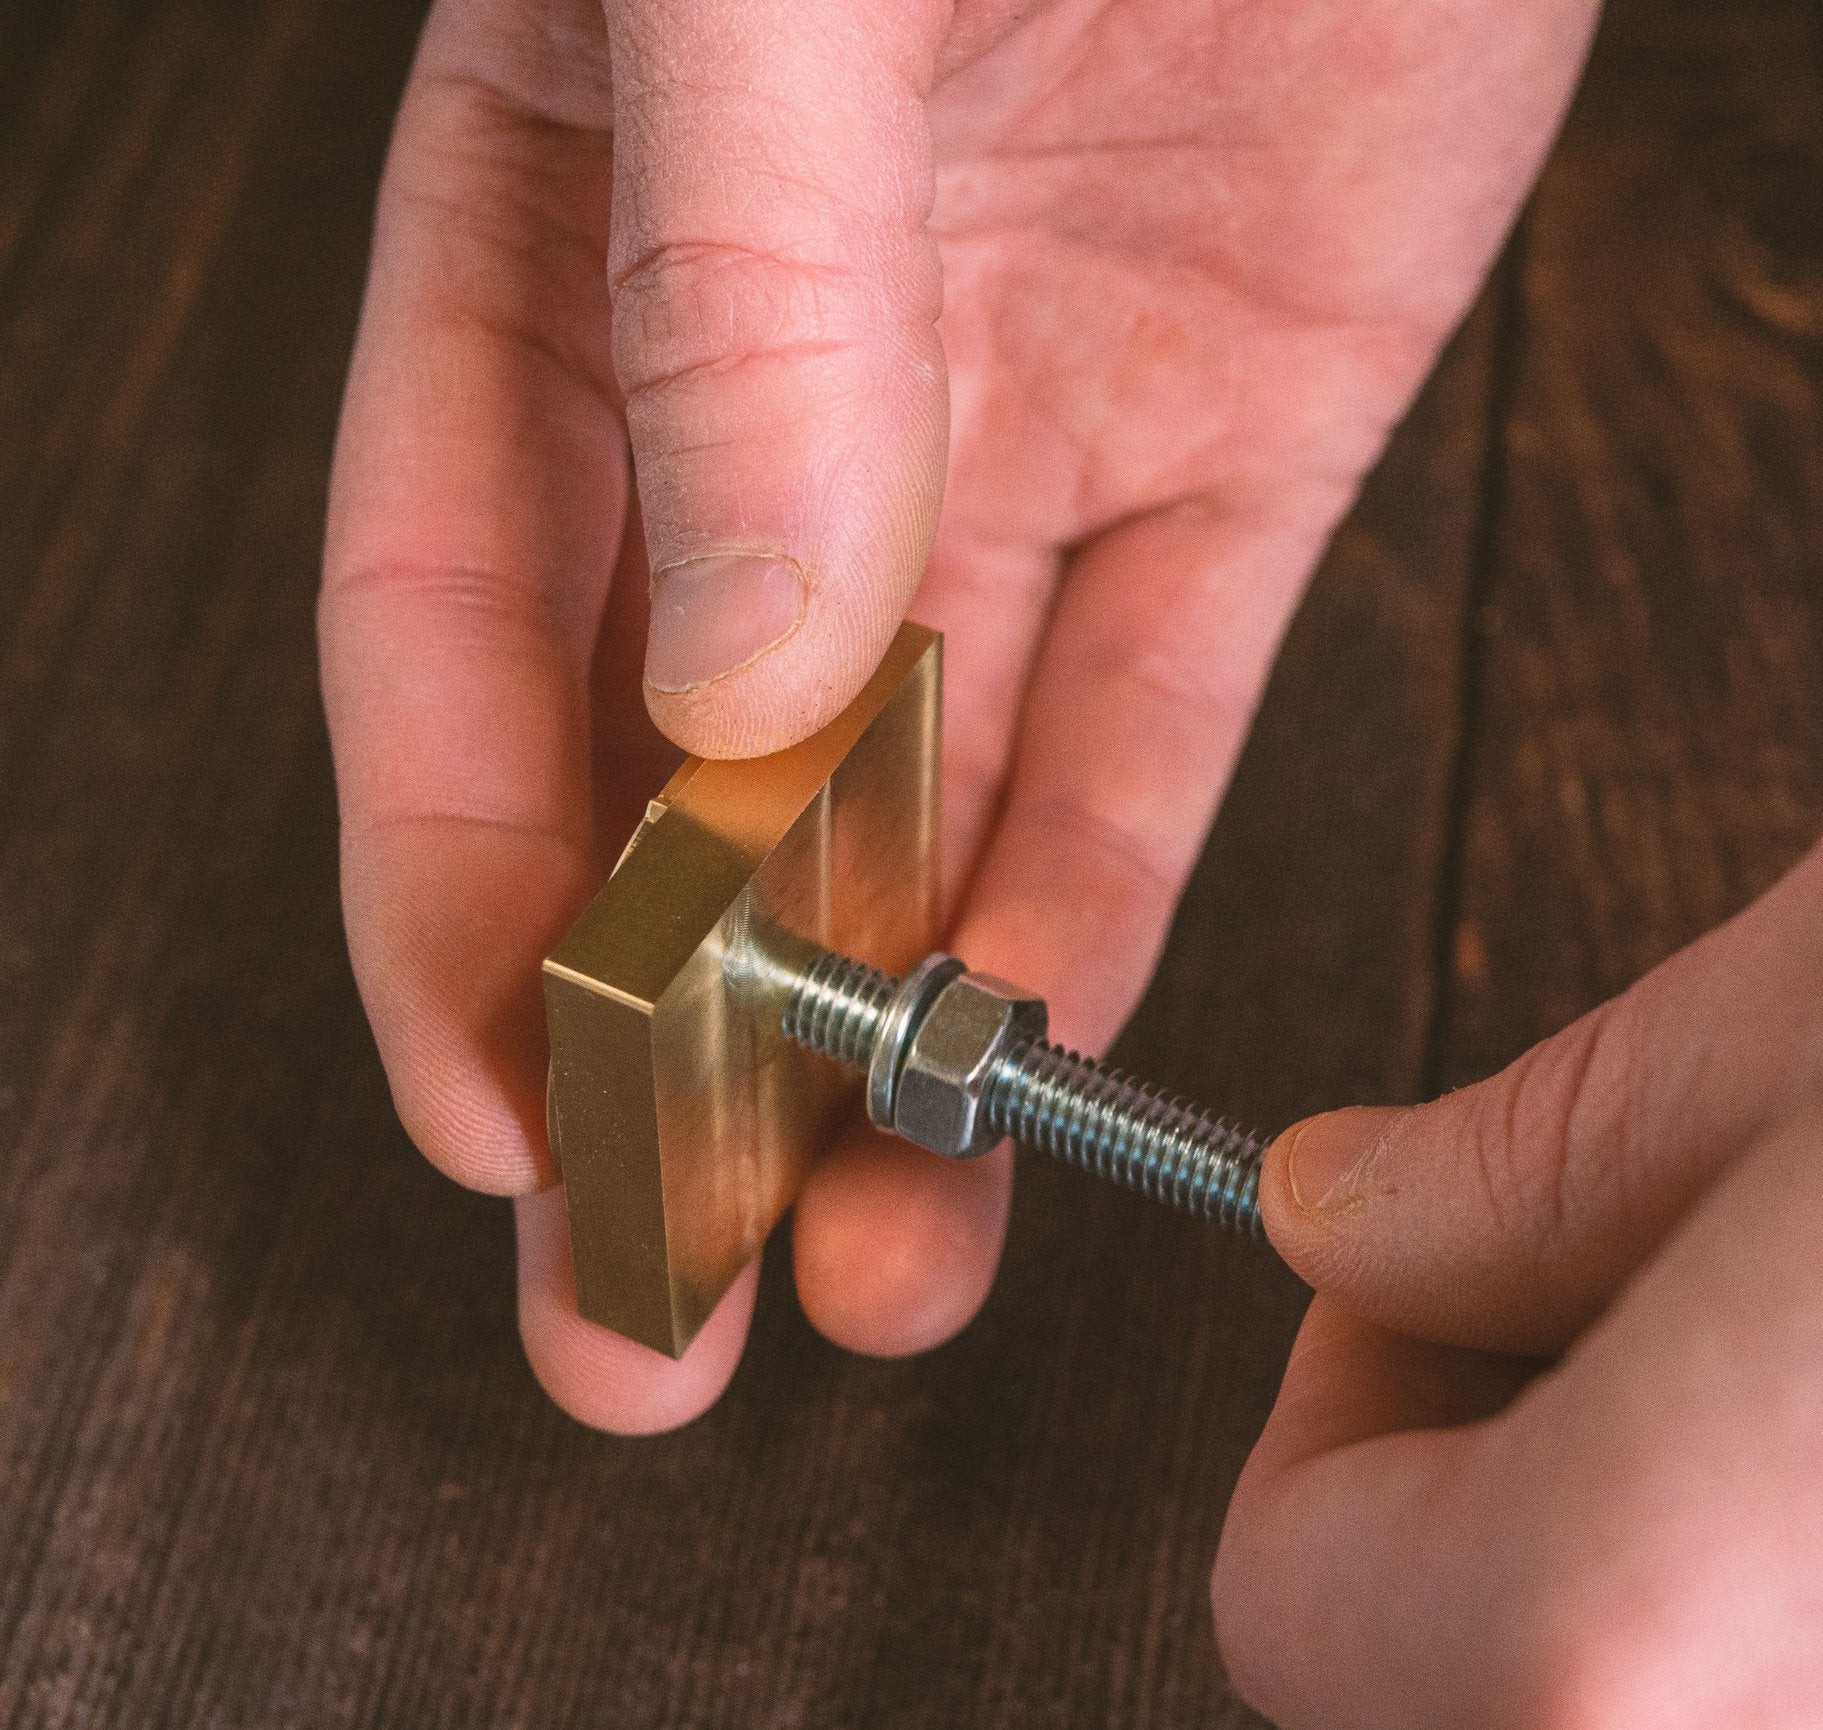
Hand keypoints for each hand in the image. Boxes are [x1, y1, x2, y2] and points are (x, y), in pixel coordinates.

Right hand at [318, 0, 1596, 1428]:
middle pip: (689, 762)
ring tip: (875, 1274)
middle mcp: (800, 353)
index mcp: (584, 229)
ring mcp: (1033, 399)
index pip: (471, 619)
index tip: (501, 1119)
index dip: (464, 889)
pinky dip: (1104, 878)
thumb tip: (731, 674)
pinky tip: (1048, 1056)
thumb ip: (734, 310)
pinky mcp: (1258, 418)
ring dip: (894, 1036)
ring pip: (931, 779)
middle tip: (652, 1305)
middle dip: (669, 1050)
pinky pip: (1166, 697)